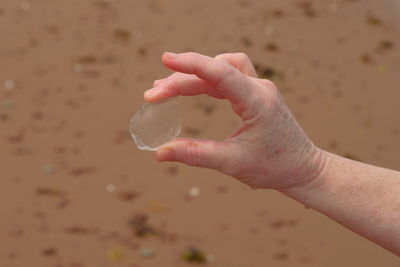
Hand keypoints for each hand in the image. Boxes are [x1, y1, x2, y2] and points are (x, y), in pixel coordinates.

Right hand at [144, 52, 325, 190]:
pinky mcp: (255, 94)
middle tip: (154, 94)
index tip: (166, 60)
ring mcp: (259, 89)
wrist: (303, 169)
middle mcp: (260, 88)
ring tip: (166, 88)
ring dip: (194, 76)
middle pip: (216, 70)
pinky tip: (191, 88)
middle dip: (183, 79)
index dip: (192, 64)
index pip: (221, 73)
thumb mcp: (232, 163)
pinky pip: (227, 78)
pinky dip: (206, 81)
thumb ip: (195, 155)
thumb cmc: (274, 167)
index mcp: (258, 102)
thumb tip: (160, 153)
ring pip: (221, 70)